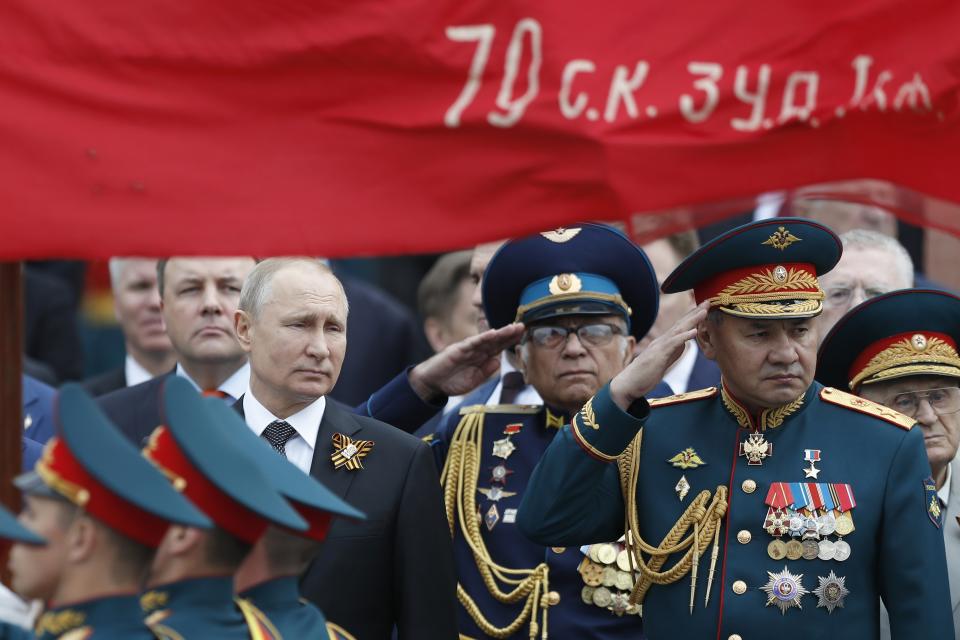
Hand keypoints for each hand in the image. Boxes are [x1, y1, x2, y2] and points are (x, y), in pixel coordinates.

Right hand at [408, 323, 524, 401]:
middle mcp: (476, 350)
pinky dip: (482, 338)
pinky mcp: (458, 350)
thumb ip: (486, 371)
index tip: (523, 335)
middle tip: (523, 326)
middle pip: (496, 340)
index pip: (499, 347)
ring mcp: (468, 349)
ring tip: (513, 327)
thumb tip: (499, 362)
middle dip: (509, 334)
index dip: (510, 341)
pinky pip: (472, 343)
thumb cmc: (452, 381)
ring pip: (487, 339)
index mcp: (481, 357)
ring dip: (500, 333)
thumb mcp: (474, 380)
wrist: (432, 383)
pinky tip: (493, 333)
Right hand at [609, 301, 709, 409]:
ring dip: (692, 320)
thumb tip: (683, 344)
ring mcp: (660, 346)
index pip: (681, 326)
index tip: (704, 308)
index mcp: (664, 342)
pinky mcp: (659, 355)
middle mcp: (662, 341)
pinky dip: (683, 336)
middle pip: (681, 323)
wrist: (628, 384)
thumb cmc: (645, 374)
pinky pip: (673, 344)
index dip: (693, 317)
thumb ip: (673, 351)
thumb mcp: (664, 361)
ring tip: (704, 311)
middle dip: (695, 312)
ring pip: (678, 330)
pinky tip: (693, 331)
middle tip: (708, 301)